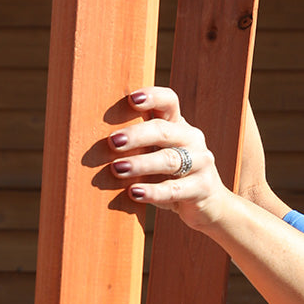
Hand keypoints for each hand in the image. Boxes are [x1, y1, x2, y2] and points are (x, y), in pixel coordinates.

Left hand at [108, 86, 231, 227]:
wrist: (209, 207)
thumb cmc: (172, 177)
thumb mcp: (157, 156)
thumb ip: (137, 146)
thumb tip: (94, 142)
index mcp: (178, 126)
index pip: (169, 101)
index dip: (152, 97)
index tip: (131, 99)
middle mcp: (192, 140)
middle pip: (164, 130)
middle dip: (136, 135)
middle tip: (112, 142)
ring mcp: (201, 163)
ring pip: (169, 160)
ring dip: (140, 164)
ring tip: (116, 169)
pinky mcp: (202, 189)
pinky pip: (174, 189)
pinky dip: (153, 191)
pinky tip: (134, 193)